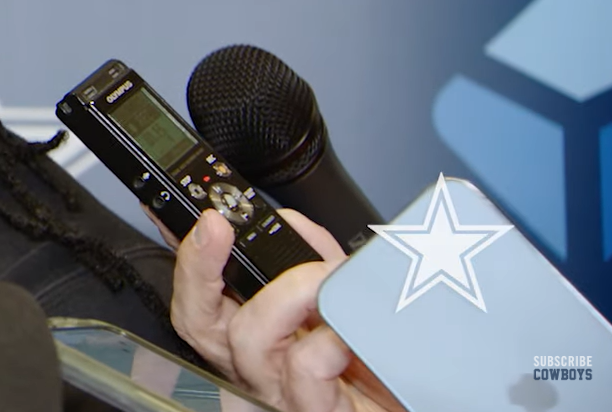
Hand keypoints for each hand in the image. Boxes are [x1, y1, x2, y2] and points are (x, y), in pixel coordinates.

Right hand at [154, 206, 406, 411]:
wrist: (423, 404)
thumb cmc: (379, 360)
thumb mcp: (342, 292)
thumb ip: (312, 254)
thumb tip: (287, 221)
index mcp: (257, 332)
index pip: (199, 295)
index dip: (188, 255)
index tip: (203, 218)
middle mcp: (257, 364)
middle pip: (196, 321)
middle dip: (199, 267)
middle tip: (219, 228)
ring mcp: (281, 391)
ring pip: (247, 337)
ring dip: (288, 292)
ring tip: (323, 278)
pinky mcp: (314, 409)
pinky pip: (304, 367)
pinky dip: (327, 339)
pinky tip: (348, 333)